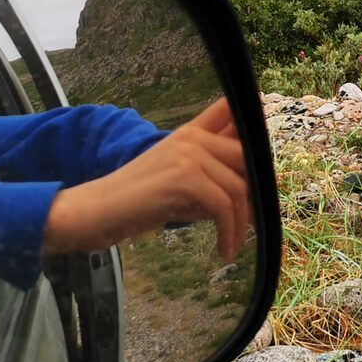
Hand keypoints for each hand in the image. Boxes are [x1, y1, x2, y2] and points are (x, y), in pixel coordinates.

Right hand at [45, 97, 249, 259]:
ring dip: (241, 223)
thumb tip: (256, 194)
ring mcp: (189, 153)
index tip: (265, 149)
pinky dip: (230, 232)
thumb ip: (213, 177)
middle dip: (255, 193)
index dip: (254, 122)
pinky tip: (225, 250)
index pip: (231, 111)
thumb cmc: (139, 203)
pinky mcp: (185, 177)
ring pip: (239, 188)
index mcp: (191, 132)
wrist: (96, 212)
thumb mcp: (181, 183)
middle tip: (249, 223)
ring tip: (233, 244)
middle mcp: (193, 136)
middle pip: (248, 158)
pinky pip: (224, 206)